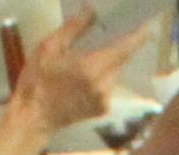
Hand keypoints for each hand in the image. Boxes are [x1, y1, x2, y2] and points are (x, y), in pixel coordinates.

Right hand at [3, 3, 142, 133]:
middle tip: (113, 30)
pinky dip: (102, 75)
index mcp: (92, 68)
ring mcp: (105, 99)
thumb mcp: (49, 47)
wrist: (33, 118)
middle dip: (119, 44)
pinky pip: (109, 85)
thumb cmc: (36, 81)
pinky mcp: (102, 109)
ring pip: (115, 72)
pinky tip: (85, 74)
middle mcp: (103, 85)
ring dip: (109, 60)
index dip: (138, 35)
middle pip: (122, 59)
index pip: (125, 49)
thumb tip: (92, 11)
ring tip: (91, 52)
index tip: (146, 24)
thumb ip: (74, 29)